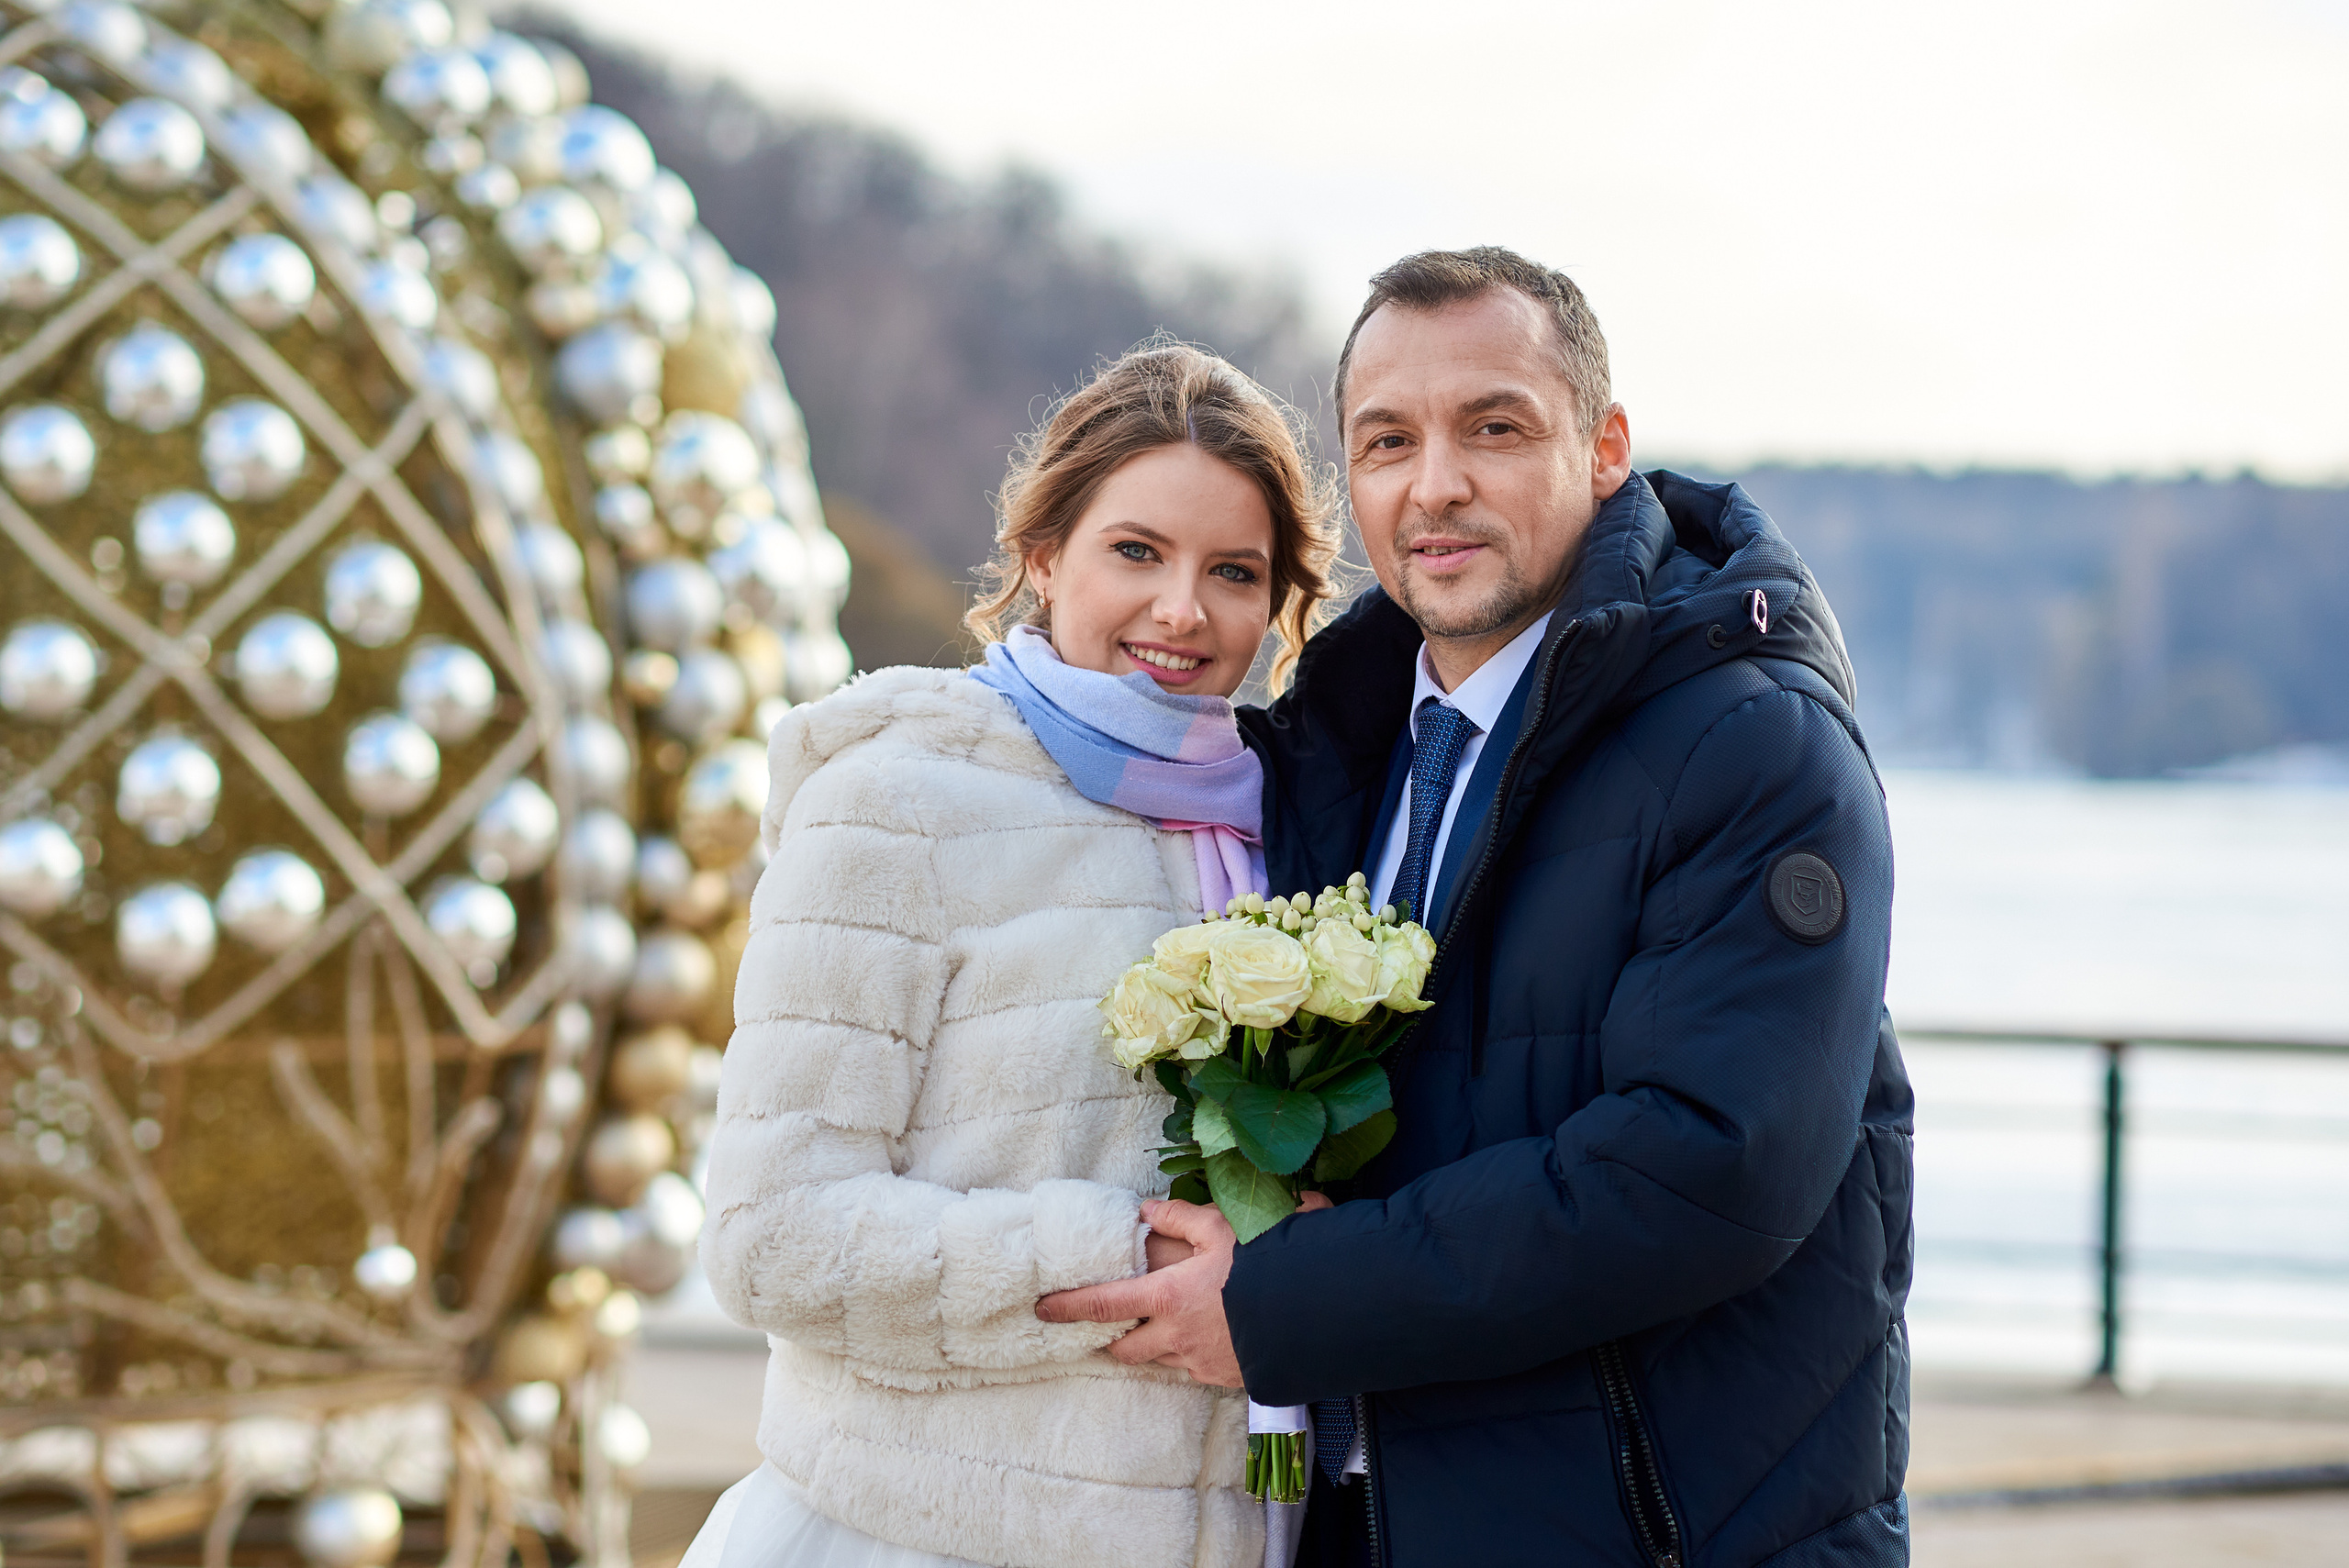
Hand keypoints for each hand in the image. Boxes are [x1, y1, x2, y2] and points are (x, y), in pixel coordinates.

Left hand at [1037, 1192, 1333, 1385]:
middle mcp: (1177, 1336)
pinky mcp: (1228, 1378)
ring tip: (1165, 1328)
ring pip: (1161, 1361)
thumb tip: (1146, 1210)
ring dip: (1154, 1347)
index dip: (1067, 1307)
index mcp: (1167, 1297)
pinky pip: (1196, 1369)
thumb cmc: (1268, 1262)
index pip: (1102, 1304)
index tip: (1042, 1309)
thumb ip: (1180, 1218)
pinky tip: (1210, 1335)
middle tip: (1110, 1328)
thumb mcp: (1223, 1226)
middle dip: (1112, 1341)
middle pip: (1125, 1349)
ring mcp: (1202, 1363)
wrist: (1321, 1312)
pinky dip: (1191, 1353)